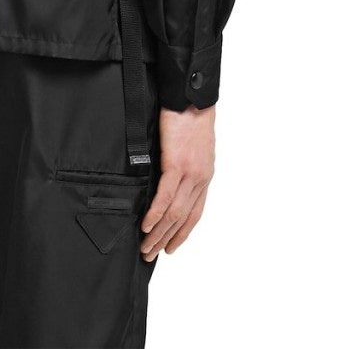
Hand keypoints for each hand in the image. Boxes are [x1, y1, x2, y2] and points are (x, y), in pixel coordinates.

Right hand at [140, 103, 214, 260]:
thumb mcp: (191, 145)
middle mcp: (200, 178)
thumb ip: (183, 164)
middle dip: (167, 239)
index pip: (195, 212)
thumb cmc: (189, 113)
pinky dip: (156, 213)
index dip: (183, 232)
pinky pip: (165, 196)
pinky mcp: (177, 164)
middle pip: (184, 218)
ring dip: (159, 232)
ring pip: (174, 212)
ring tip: (146, 246)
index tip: (172, 247)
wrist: (191, 96)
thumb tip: (168, 177)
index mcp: (204, 174)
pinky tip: (147, 224)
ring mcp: (190, 173)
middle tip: (152, 253)